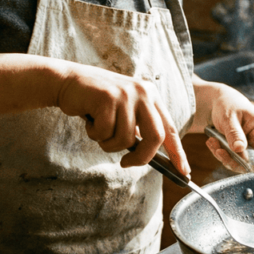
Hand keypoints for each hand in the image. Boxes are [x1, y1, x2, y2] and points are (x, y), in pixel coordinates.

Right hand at [56, 63, 188, 175]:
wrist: (69, 82)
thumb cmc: (96, 103)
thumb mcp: (124, 111)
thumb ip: (139, 128)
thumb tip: (150, 157)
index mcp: (151, 96)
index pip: (170, 129)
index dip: (178, 153)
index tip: (184, 172)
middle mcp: (144, 93)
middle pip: (156, 137)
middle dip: (142, 157)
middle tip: (126, 163)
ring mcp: (127, 94)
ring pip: (126, 139)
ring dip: (108, 143)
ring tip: (99, 128)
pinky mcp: (108, 98)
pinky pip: (105, 133)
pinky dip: (95, 134)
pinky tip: (90, 120)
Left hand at [199, 83, 253, 171]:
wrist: (221, 102)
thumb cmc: (227, 105)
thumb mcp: (228, 117)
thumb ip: (234, 133)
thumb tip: (240, 149)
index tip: (240, 166)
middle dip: (234, 160)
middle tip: (217, 150)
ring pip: (243, 162)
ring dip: (226, 156)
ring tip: (212, 142)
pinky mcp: (245, 148)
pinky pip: (236, 158)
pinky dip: (223, 153)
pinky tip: (213, 142)